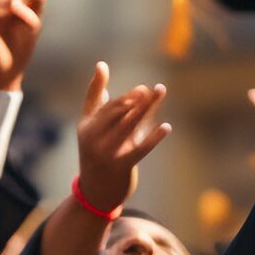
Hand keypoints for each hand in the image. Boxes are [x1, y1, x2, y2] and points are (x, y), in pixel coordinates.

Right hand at [76, 63, 171, 214]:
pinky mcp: (122, 166)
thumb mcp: (91, 124)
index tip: (141, 89)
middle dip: (132, 101)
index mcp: (88, 126)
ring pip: (130, 127)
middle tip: (147, 90)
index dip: (124, 98)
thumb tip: (101, 65)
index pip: (106, 108)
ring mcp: (108, 153)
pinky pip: (140, 149)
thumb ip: (96, 95)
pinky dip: (154, 137)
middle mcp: (95, 139)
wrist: (95, 190)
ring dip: (145, 110)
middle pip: (118, 115)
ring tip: (158, 93)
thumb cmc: (95, 149)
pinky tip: (167, 127)